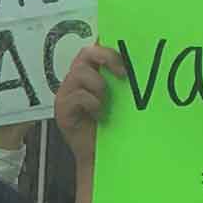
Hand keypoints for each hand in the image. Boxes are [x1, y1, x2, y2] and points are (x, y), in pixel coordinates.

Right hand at [52, 43, 128, 162]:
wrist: (99, 155)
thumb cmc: (112, 126)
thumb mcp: (120, 98)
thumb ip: (122, 80)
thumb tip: (140, 63)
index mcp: (90, 73)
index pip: (95, 48)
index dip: (108, 47)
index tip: (127, 58)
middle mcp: (75, 80)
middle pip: (85, 53)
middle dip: (106, 58)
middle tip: (122, 74)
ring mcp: (66, 93)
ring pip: (80, 73)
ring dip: (98, 86)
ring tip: (105, 101)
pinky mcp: (62, 109)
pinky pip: (77, 95)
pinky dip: (91, 103)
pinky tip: (97, 114)